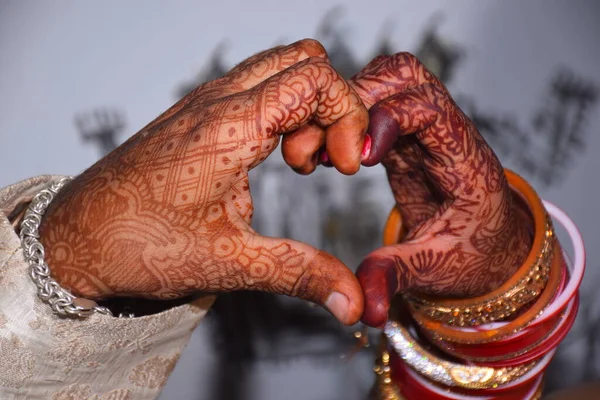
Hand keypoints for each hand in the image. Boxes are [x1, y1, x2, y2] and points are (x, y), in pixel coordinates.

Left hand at [39, 39, 367, 324]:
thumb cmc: (137, 243)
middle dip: (330, 107)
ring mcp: (206, 103)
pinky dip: (281, 113)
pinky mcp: (198, 116)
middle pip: (303, 60)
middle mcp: (218, 101)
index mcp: (231, 127)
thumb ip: (299, 273)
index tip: (343, 167)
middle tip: (323, 160)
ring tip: (297, 162)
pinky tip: (271, 158)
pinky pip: (257, 88)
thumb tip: (349, 299)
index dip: (347, 117)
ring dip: (305, 109)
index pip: (316, 78)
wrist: (76, 239)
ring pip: (280, 69)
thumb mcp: (230, 262)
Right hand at [349, 53, 531, 326]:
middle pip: (406, 74)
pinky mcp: (402, 136)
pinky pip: (373, 102)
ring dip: (348, 100)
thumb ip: (395, 279)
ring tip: (320, 144)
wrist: (486, 246)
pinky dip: (344, 114)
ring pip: (386, 79)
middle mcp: (444, 133)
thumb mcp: (434, 271)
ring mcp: (422, 130)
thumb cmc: (471, 255)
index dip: (390, 118)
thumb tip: (363, 310)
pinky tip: (325, 149)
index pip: (431, 109)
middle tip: (327, 142)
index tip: (360, 157)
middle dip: (358, 96)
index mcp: (464, 162)